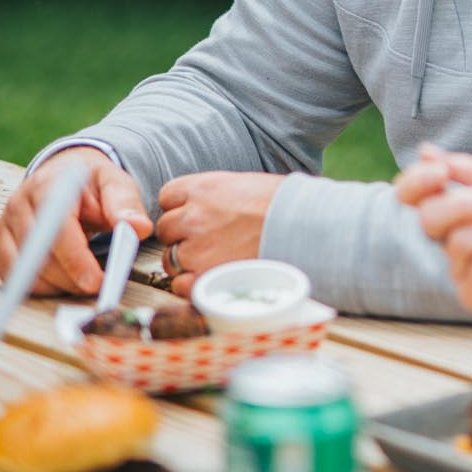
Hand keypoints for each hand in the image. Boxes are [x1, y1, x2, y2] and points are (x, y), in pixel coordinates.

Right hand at [0, 147, 151, 296]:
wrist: (65, 177)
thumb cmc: (92, 184)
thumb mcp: (116, 184)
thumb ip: (126, 206)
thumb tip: (139, 228)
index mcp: (49, 185)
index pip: (57, 229)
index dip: (75, 260)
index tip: (96, 282)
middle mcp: (20, 203)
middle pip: (39, 254)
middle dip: (70, 278)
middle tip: (98, 286)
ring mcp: (6, 225)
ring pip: (24, 270)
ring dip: (56, 285)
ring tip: (83, 279)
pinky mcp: (1, 244)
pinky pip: (13, 277)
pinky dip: (39, 286)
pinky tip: (62, 281)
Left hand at [155, 172, 281, 297]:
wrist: (305, 228)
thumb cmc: (282, 205)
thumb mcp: (241, 185)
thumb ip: (211, 196)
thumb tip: (199, 209)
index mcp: (201, 188)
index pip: (168, 197)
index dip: (181, 208)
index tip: (197, 216)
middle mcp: (193, 216)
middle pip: (166, 229)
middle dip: (181, 236)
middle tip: (207, 241)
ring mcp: (197, 248)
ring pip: (171, 259)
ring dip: (186, 262)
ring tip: (214, 261)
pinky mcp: (205, 276)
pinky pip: (180, 285)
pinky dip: (191, 286)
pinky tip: (210, 279)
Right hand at [394, 145, 471, 317]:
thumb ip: (471, 171)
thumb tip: (425, 151)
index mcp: (458, 208)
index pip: (413, 196)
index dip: (416, 182)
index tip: (440, 172)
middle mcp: (454, 239)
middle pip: (429, 219)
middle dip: (466, 203)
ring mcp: (465, 270)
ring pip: (459, 243)